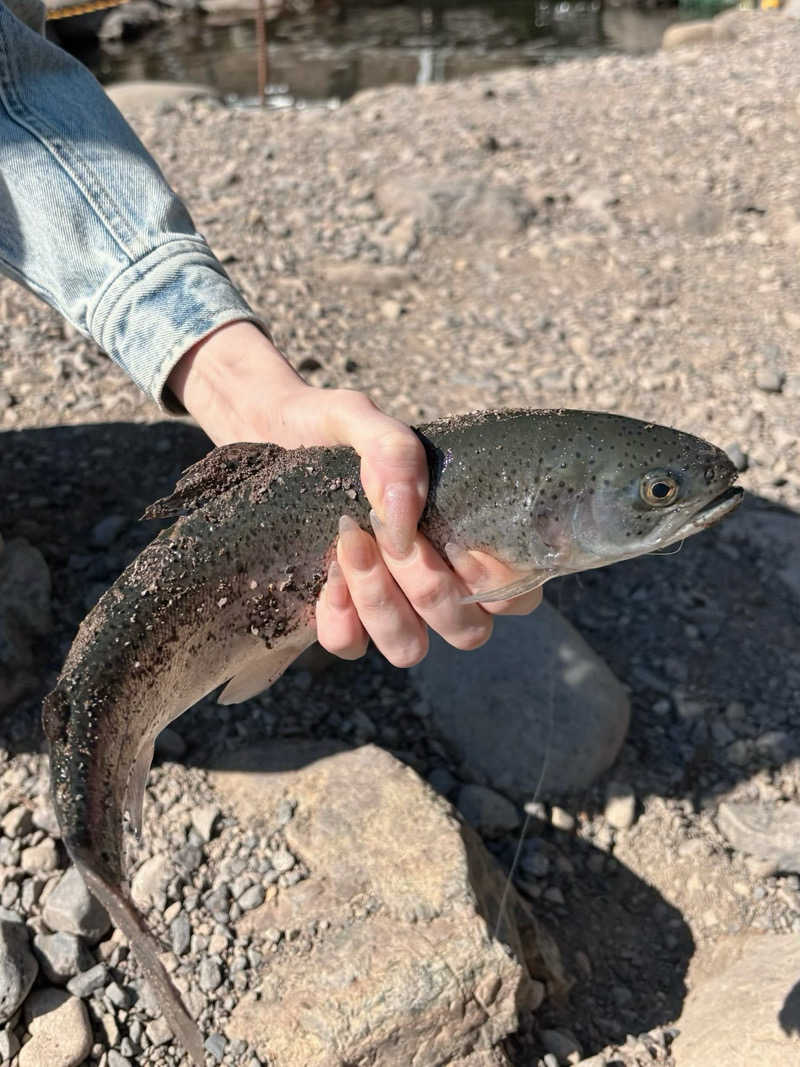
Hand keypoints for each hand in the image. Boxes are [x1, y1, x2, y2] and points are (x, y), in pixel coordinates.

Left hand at [167, 321, 540, 665]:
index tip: (454, 537)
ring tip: (350, 545)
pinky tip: (325, 575)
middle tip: (388, 533)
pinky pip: (351, 647)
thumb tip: (403, 510)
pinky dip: (339, 618)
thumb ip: (392, 450)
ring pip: (410, 649)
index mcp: (468, 538)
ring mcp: (391, 606)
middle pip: (468, 630)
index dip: (493, 582)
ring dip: (382, 604)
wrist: (262, 433)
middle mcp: (438, 581)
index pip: (516, 595)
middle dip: (428, 586)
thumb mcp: (359, 419)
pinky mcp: (341, 616)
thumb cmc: (326, 426)